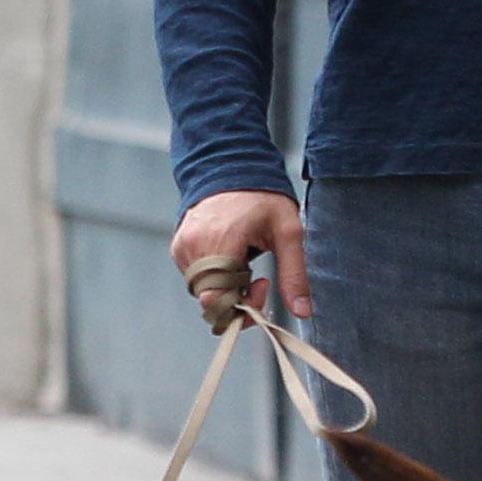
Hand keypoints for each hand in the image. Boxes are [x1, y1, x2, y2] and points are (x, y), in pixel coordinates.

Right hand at [170, 188, 311, 318]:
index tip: (264, 284)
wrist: (232, 169)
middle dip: (238, 300)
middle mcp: (194, 246)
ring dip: (226, 290)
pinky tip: (230, 259)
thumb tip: (303, 312)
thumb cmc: (262, 198)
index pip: (220, 300)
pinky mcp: (178, 248)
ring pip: (203, 293)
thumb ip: (294, 273)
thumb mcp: (288, 232)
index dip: (244, 305)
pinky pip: (195, 279)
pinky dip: (214, 279)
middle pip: (210, 301)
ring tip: (244, 264)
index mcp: (221, 241)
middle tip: (258, 280)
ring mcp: (182, 247)